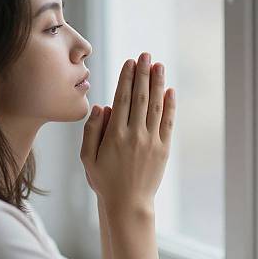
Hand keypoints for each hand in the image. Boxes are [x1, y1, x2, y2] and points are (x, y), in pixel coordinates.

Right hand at [80, 53, 175, 217]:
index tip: (130, 62)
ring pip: (156, 106)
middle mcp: (135, 135)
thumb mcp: (87, 158)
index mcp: (114, 135)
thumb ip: (92, 130)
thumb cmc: (104, 180)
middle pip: (140, 97)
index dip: (126, 78)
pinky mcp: (164, 149)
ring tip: (159, 65)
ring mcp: (152, 141)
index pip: (122, 99)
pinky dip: (170, 105)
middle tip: (145, 55)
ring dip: (158, 83)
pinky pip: (168, 122)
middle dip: (143, 73)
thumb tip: (102, 106)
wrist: (128, 204)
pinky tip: (170, 91)